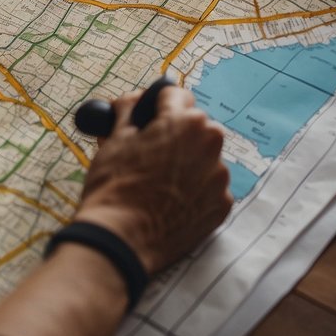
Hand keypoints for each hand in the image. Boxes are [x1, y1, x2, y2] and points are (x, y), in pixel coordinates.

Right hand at [73, 86, 232, 273]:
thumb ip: (128, 111)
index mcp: (185, 122)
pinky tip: (168, 202)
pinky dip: (192, 191)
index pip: (175, 95)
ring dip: (185, 163)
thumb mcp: (114, 139)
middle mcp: (211, 145)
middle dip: (174, 134)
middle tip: (147, 153)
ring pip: (202, 158)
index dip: (155, 106)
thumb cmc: (114, 185)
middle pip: (194, 127)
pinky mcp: (221, 206)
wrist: (122, 240)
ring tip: (156, 183)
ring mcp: (219, 178)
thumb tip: (132, 100)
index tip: (145, 119)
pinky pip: (207, 188)